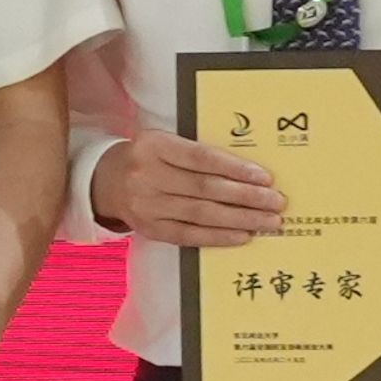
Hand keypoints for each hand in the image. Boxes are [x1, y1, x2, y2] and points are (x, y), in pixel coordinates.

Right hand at [89, 130, 285, 248]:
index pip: (202, 158)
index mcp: (155, 146)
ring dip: (240, 219)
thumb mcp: (166, 143)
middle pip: (205, 188)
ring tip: (268, 221)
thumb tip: (250, 173)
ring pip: (201, 214)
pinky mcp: (149, 228)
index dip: (235, 168)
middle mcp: (147, 175)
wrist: (105, 180)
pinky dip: (218, 236)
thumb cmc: (149, 158)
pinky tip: (242, 236)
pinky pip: (188, 235)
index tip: (265, 177)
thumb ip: (199, 154)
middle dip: (247, 197)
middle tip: (276, 203)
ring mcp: (146, 205)